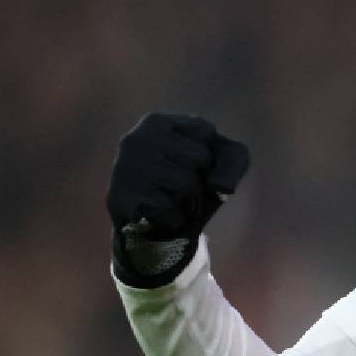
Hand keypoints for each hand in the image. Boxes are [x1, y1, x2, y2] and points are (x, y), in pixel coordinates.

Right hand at [107, 113, 249, 283]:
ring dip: (190, 202)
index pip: (206, 130)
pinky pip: (170, 209)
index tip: (191, 164)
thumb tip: (220, 186)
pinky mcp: (119, 199)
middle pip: (199, 158)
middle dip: (200, 180)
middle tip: (181, 190)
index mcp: (156, 122)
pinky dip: (175, 218)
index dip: (209, 154)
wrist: (156, 234)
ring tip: (172, 202)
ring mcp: (125, 169)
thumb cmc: (190, 188)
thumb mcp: (220, 165)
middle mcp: (136, 139)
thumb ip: (235, 160)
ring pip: (187, 183)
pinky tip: (159, 215)